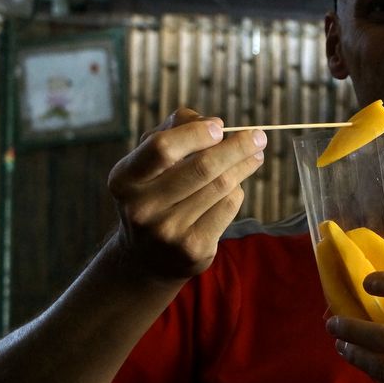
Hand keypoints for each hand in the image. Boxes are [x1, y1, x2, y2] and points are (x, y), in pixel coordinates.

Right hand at [106, 108, 266, 283]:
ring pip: (221, 186)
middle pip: (202, 167)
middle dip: (237, 147)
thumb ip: (176, 131)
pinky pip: (227, 207)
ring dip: (244, 165)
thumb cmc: (154, 192)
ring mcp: (168, 231)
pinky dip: (236, 191)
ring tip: (255, 155)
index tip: (220, 126)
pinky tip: (237, 185)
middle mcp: (142, 208)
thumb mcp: (150, 161)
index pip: (162, 148)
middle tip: (258, 136)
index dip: (195, 133)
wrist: (146, 258)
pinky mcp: (193, 249)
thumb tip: (215, 123)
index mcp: (125, 179)